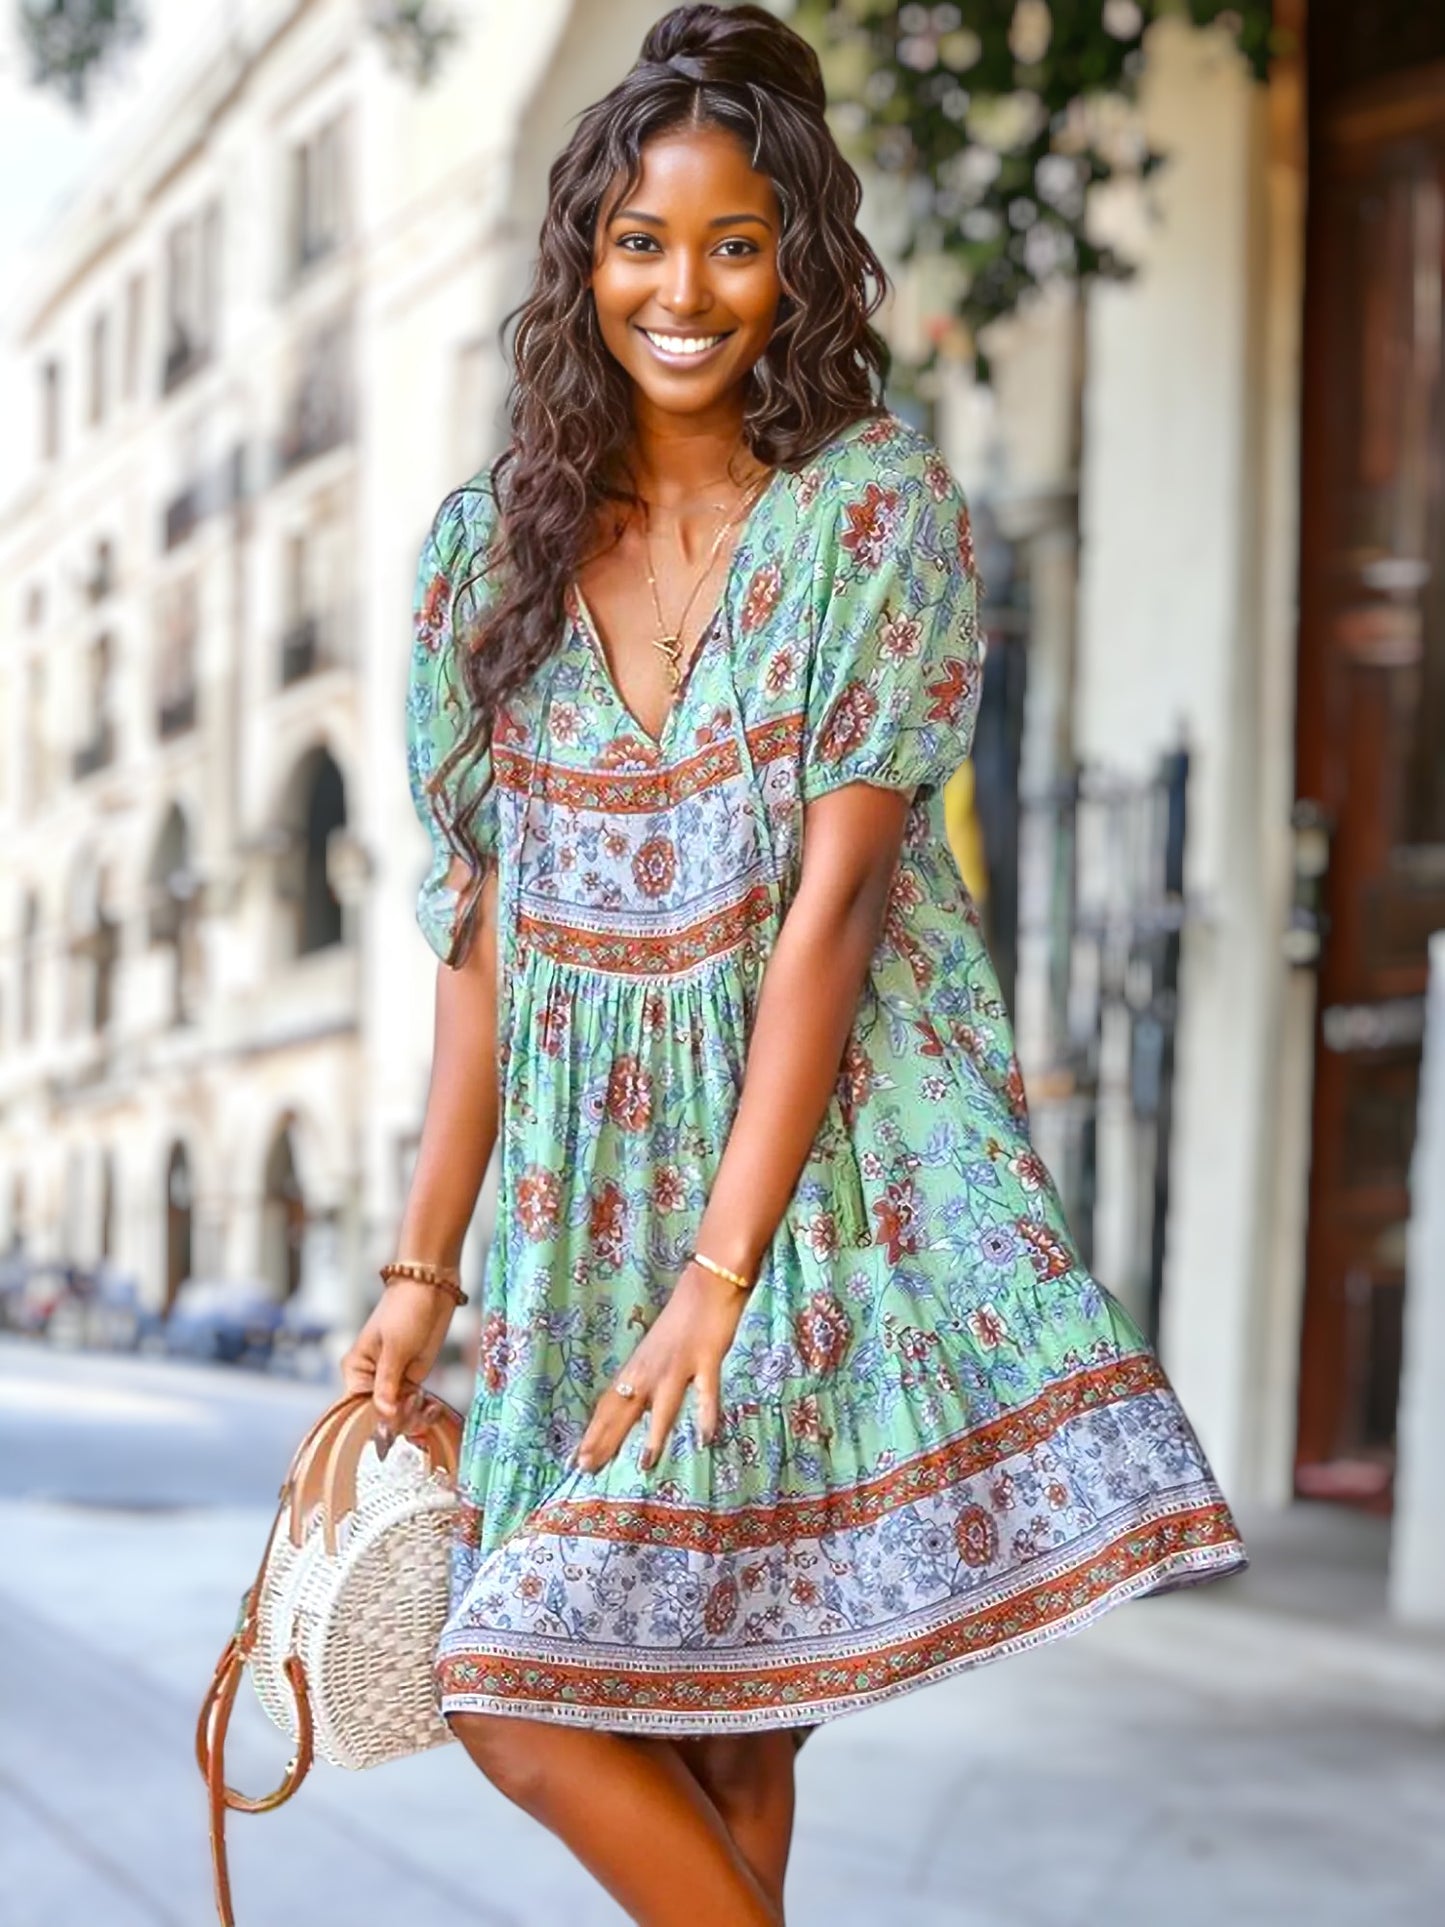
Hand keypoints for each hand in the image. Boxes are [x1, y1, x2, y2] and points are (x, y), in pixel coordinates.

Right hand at [341, 1283, 452, 1439]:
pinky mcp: (412, 1381)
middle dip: (400, 1419)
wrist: (431, 1289)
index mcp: (355, 1371)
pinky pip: (413, 1408)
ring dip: (414, 1418)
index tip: (397, 1417)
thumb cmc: (405, 1310)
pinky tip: (432, 1408)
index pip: (358, 1410)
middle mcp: (370, 1381)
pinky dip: (423, 1413)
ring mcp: (393, 1383)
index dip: (377, 1420)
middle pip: (379, 1417)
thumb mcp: (395, 1348)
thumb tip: (383, 1416)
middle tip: (417, 1402)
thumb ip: (387, 1384)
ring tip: (427, 1404)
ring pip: (398, 1417)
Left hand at [575, 1263, 749, 1474]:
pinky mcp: (706, 1359)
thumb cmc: (685, 1314)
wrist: (710, 1279)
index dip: (593, 1432)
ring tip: (645, 1464)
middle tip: (587, 1467)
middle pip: (624, 1408)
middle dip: (605, 1439)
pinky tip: (704, 1439)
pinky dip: (706, 1416)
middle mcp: (652, 1368)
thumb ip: (646, 1374)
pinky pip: (706, 1393)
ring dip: (654, 1435)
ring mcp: (679, 1364)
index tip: (576, 1459)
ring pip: (663, 1405)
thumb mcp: (657, 1347)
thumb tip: (632, 1398)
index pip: (609, 1403)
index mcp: (638, 1365)